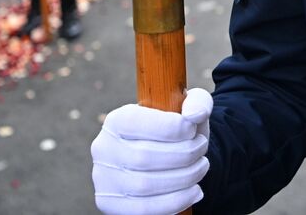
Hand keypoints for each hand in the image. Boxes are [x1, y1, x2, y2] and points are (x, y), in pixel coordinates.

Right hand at [92, 87, 211, 214]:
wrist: (166, 160)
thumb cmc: (176, 130)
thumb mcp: (189, 109)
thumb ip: (198, 102)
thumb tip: (195, 114)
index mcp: (117, 120)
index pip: (137, 123)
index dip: (172, 127)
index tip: (192, 129)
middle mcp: (103, 148)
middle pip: (143, 157)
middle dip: (184, 154)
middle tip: (201, 148)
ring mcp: (104, 179)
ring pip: (144, 185)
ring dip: (184, 177)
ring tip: (201, 167)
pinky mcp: (111, 203)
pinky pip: (144, 209)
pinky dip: (176, 201)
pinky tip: (195, 191)